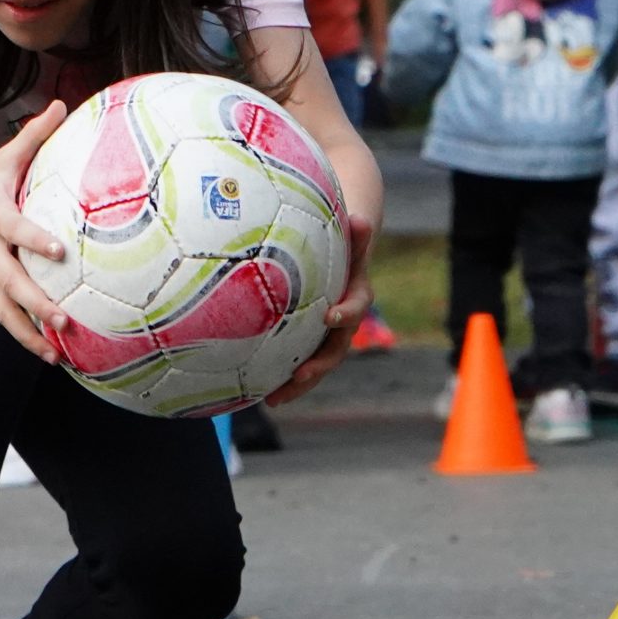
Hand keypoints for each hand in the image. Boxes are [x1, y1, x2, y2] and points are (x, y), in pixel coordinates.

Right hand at [0, 102, 74, 362]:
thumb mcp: (4, 156)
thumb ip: (36, 134)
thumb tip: (65, 102)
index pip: (17, 230)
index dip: (36, 240)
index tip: (60, 251)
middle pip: (10, 283)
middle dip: (37, 304)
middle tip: (65, 321)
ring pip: (2, 310)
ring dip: (28, 334)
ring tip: (57, 356)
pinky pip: (2, 313)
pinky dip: (23, 335)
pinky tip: (49, 353)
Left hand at [268, 209, 378, 407]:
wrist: (341, 258)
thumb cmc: (341, 243)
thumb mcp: (350, 237)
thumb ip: (356, 232)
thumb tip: (361, 218)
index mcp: (355, 297)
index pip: (355, 307)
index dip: (346, 314)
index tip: (330, 316)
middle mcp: (343, 324)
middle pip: (334, 351)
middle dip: (319, 367)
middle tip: (300, 376)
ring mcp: (325, 338)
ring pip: (314, 365)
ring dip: (296, 385)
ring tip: (273, 400)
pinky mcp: (308, 345)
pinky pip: (296, 364)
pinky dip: (280, 379)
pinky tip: (256, 393)